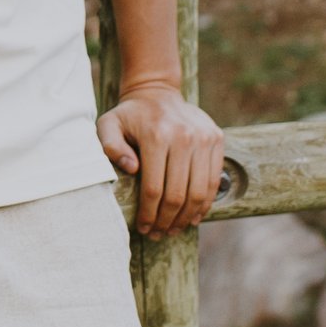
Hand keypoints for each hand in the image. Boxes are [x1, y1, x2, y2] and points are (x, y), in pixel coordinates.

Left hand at [99, 80, 228, 238]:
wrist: (157, 92)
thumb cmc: (129, 116)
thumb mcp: (109, 125)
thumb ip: (110, 146)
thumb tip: (131, 169)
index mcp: (157, 136)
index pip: (154, 188)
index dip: (149, 215)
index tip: (143, 228)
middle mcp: (184, 136)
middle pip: (178, 194)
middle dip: (167, 221)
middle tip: (158, 234)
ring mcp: (203, 138)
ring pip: (198, 192)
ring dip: (186, 217)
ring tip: (174, 229)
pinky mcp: (216, 139)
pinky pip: (213, 180)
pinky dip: (204, 203)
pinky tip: (192, 217)